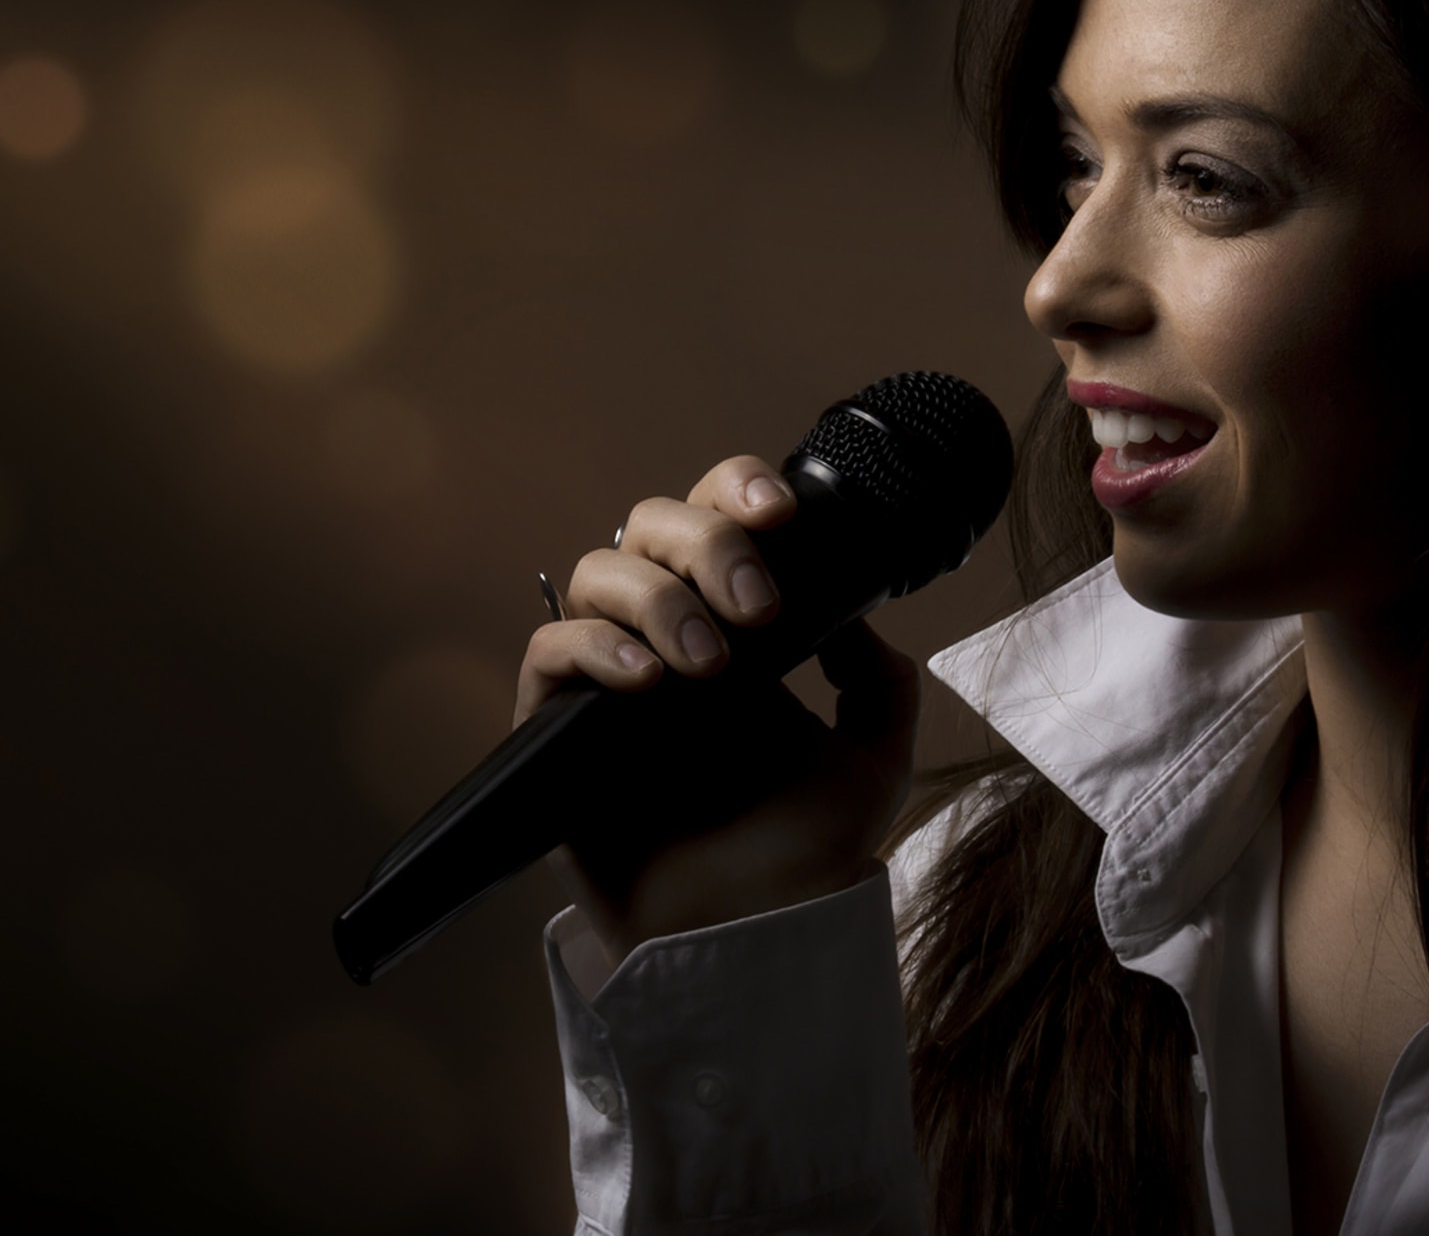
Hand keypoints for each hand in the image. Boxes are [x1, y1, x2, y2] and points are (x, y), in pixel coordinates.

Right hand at [515, 456, 919, 967]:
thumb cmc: (803, 855)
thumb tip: (851, 613)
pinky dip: (594, 647)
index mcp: (734, 623)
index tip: (780, 513)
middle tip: (758, 608)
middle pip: (650, 525)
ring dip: (657, 600)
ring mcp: (608, 675)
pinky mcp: (557, 725)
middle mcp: (666, 633)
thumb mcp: (875, 759)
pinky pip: (550, 649)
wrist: (750, 937)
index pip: (717, 517)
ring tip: (707, 666)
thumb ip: (878, 680)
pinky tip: (646, 681)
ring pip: (597, 573)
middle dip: (707, 545)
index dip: (735, 491)